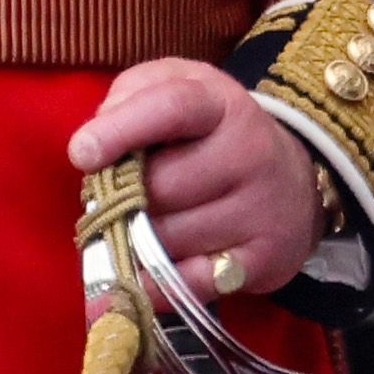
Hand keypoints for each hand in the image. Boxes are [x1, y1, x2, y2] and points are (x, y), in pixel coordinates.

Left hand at [69, 59, 327, 298]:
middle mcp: (251, 151)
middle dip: (125, 199)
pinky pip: (187, 283)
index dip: (122, 129)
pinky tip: (151, 269)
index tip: (81, 154)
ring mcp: (261, 208)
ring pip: (165, 239)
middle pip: (158, 188)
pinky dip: (156, 284)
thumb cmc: (213, 134)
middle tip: (122, 199)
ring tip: (145, 228)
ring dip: (138, 240)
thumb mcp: (177, 90)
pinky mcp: (264, 258)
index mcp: (221, 104)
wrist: (292, 182)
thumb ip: (129, 98)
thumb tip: (92, 146)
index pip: (173, 107)